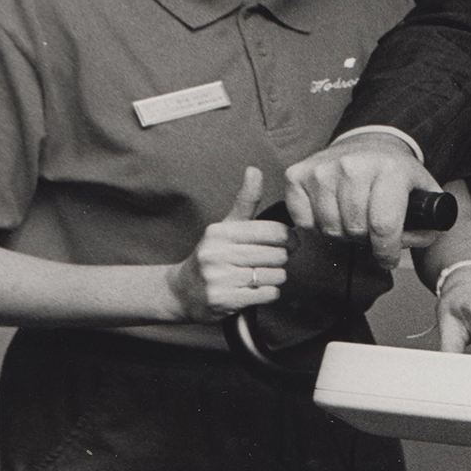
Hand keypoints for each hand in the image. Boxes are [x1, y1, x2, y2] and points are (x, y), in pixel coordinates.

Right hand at [165, 167, 290, 321]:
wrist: (181, 292)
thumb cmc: (212, 255)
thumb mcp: (225, 226)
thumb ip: (245, 200)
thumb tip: (254, 169)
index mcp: (221, 232)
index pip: (273, 232)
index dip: (288, 238)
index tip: (288, 243)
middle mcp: (217, 254)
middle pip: (277, 255)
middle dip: (280, 260)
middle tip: (271, 261)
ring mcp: (219, 278)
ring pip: (274, 276)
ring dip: (275, 278)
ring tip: (261, 276)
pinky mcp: (223, 301)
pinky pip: (266, 294)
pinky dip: (268, 293)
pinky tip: (256, 289)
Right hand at [285, 134, 443, 269]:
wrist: (367, 143)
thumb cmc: (393, 173)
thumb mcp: (423, 191)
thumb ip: (429, 222)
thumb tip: (411, 243)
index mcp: (390, 168)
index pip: (384, 226)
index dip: (387, 251)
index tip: (388, 258)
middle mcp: (354, 165)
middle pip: (355, 230)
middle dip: (366, 240)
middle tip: (371, 229)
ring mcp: (323, 169)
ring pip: (329, 229)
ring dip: (342, 233)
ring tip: (352, 218)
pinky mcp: (298, 174)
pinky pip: (304, 222)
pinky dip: (316, 225)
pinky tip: (331, 210)